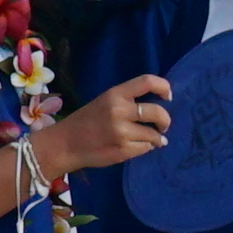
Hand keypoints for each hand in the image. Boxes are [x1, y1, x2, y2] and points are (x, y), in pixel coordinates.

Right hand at [35, 75, 173, 182]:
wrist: (65, 144)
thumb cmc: (86, 121)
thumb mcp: (105, 102)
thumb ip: (127, 101)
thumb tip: (159, 105)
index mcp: (115, 94)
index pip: (147, 82)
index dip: (164, 87)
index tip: (168, 97)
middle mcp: (120, 111)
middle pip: (158, 112)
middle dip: (165, 121)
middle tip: (163, 126)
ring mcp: (122, 132)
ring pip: (154, 135)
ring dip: (157, 138)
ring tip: (153, 139)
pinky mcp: (123, 150)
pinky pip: (146, 148)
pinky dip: (146, 147)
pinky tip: (138, 146)